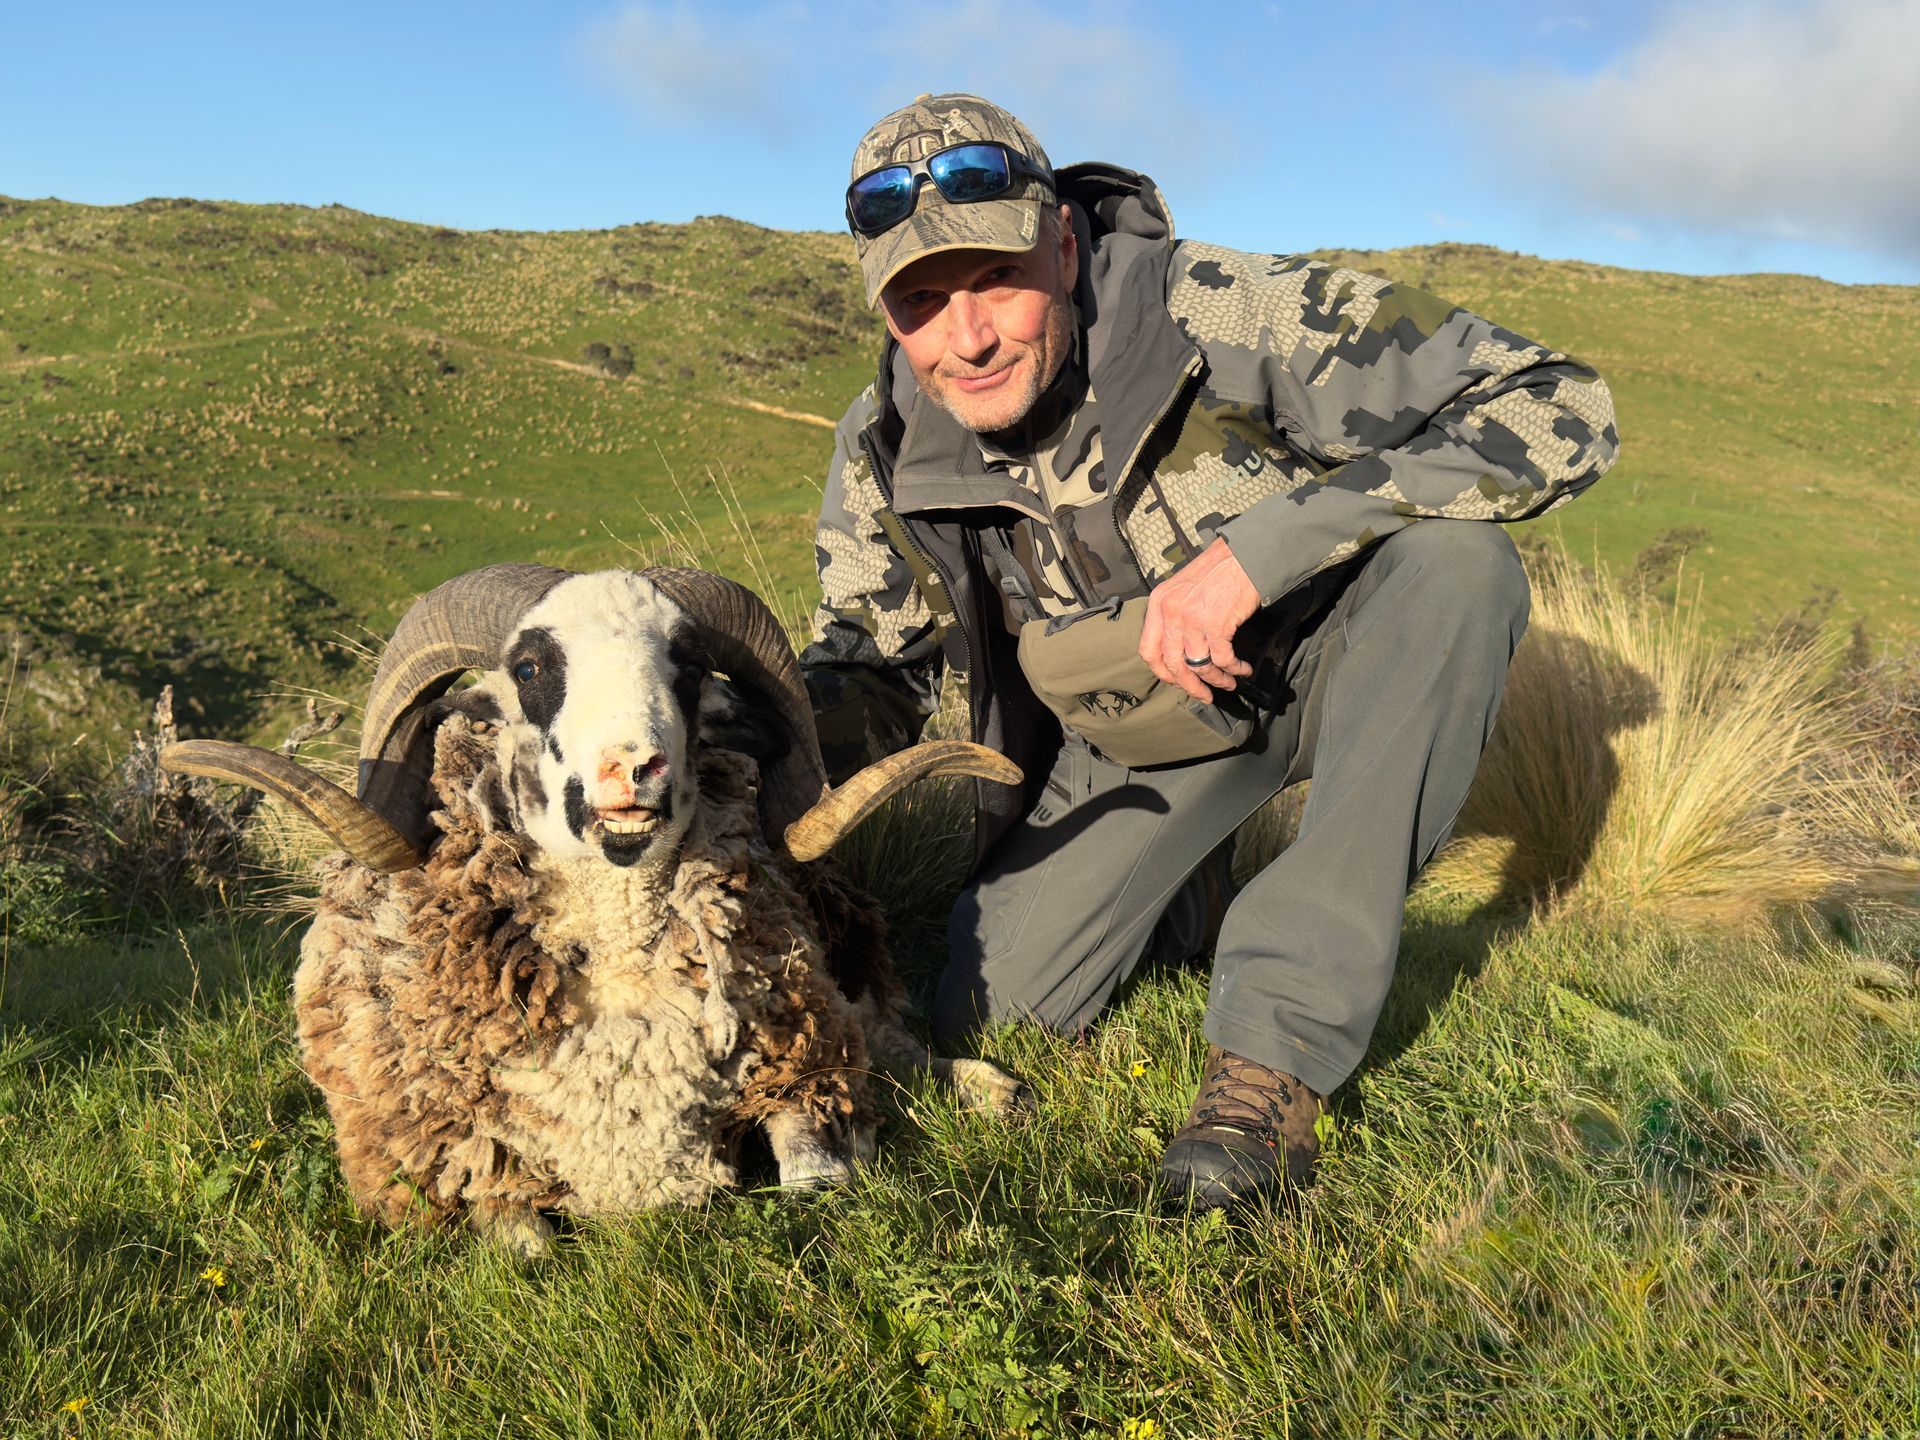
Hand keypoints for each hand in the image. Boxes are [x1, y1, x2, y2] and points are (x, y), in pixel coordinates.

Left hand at [1139, 538, 1258, 701]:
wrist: (1246, 555)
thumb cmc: (1220, 569)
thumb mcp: (1183, 588)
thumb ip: (1175, 615)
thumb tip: (1180, 649)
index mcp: (1158, 603)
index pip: (1149, 650)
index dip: (1163, 672)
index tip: (1177, 682)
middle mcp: (1170, 613)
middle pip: (1172, 665)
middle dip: (1190, 686)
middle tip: (1204, 696)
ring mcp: (1192, 620)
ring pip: (1198, 666)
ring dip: (1216, 680)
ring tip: (1229, 684)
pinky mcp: (1216, 626)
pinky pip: (1223, 660)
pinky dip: (1234, 669)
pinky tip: (1243, 669)